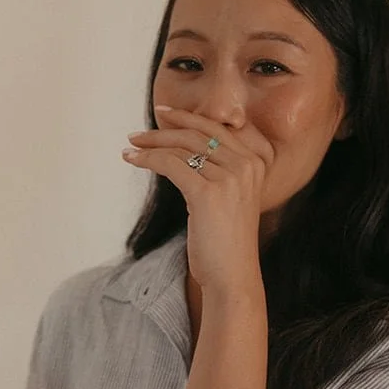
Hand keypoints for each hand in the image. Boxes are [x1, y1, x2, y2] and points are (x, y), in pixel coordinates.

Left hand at [123, 106, 267, 294]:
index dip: (189, 117)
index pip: (218, 128)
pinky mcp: (208, 193)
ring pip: (181, 147)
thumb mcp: (231, 196)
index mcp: (258, 161)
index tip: (165, 113)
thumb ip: (219, 170)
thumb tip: (184, 149)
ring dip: (150, 144)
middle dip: (165, 128)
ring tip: (130, 146)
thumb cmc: (226, 241)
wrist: (232, 275)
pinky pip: (170, 164)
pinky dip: (147, 159)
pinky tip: (131, 159)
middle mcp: (248, 164)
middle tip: (139, 132)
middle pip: (198, 134)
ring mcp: (230, 177)